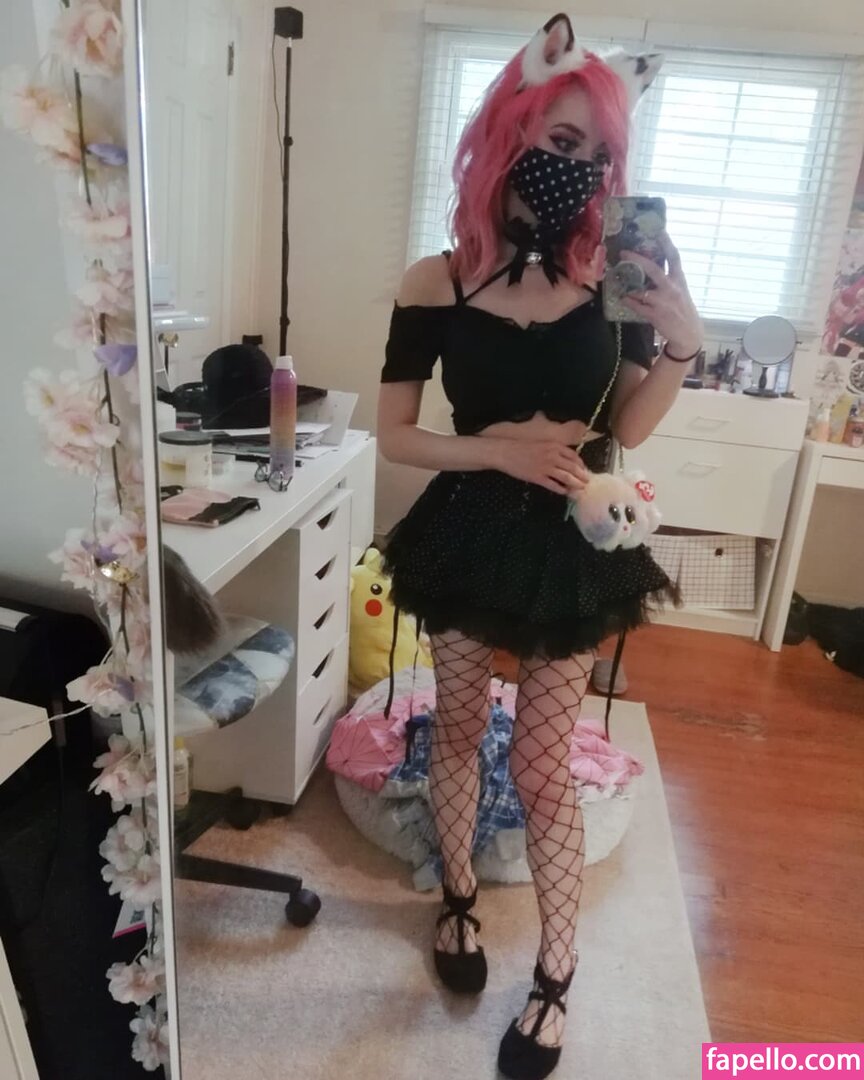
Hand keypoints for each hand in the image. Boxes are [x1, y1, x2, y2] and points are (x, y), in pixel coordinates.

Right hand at [495, 439, 589, 495]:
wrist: (505, 452)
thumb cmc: (521, 447)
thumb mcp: (541, 443)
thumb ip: (553, 450)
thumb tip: (564, 459)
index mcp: (554, 446)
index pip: (574, 456)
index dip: (581, 465)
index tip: (584, 470)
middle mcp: (552, 456)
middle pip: (573, 468)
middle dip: (582, 476)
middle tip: (587, 482)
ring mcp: (545, 467)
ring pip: (566, 477)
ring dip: (575, 484)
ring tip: (580, 489)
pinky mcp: (537, 477)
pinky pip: (553, 485)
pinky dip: (560, 489)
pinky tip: (565, 492)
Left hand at [620, 232, 702, 355]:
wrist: (689, 334)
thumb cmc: (683, 310)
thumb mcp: (680, 291)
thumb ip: (669, 280)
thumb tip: (651, 269)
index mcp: (680, 280)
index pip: (674, 257)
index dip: (667, 243)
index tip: (659, 230)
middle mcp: (672, 289)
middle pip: (654, 270)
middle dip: (638, 260)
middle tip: (624, 253)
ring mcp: (663, 303)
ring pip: (642, 292)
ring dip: (629, 289)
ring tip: (620, 285)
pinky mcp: (656, 315)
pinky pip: (637, 306)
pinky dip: (629, 302)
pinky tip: (623, 299)